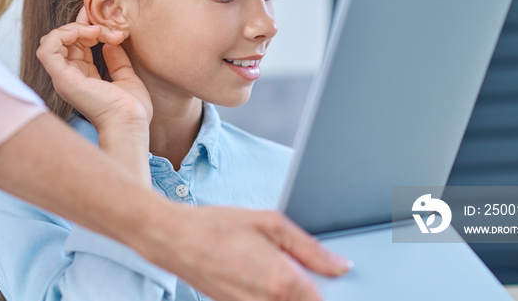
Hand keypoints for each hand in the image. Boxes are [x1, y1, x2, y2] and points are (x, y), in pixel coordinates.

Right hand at [35, 7, 151, 130]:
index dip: (86, 26)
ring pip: (53, 40)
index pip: (76, 44)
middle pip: (66, 39)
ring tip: (98, 31)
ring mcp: (63, 78)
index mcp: (83, 77)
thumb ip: (117, 61)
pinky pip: (47, 48)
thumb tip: (111, 43)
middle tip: (109, 27)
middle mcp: (69, 77)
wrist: (130, 123)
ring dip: (76, 28)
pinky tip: (87, 33)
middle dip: (87, 24)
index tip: (104, 16)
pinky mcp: (62, 78)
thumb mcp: (126, 78)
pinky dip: (63, 34)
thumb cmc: (131, 109)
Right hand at [142, 204, 351, 300]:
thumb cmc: (218, 227)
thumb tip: (339, 266)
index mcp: (280, 282)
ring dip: (294, 294)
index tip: (341, 280)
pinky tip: (266, 276)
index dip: (336, 291)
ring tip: (282, 270)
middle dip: (313, 291)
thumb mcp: (270, 223)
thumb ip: (310, 248)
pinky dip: (274, 297)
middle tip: (307, 271)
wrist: (175, 240)